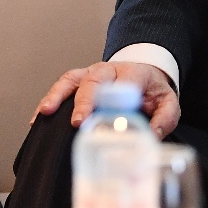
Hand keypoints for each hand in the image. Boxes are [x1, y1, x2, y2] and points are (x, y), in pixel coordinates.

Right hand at [32, 60, 179, 137]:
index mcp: (132, 74)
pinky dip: (49, 100)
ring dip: (57, 95)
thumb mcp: (168, 103)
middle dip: (83, 101)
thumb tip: (150, 136)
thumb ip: (164, 119)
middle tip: (77, 122)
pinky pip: (61, 86)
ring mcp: (90, 73)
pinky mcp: (79, 80)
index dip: (110, 100)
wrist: (143, 75)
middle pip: (92, 80)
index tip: (102, 116)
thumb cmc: (152, 91)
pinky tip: (39, 117)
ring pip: (70, 79)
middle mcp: (108, 71)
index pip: (120, 83)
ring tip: (45, 113)